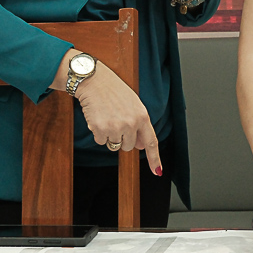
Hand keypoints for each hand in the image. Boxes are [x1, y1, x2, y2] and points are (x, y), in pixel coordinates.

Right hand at [71, 59, 161, 175]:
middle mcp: (130, 123)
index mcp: (142, 116)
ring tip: (107, 117)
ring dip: (109, 135)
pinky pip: (101, 141)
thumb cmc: (114, 91)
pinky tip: (98, 118)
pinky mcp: (100, 129)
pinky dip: (98, 133)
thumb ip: (139, 125)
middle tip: (116, 121)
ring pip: (114, 145)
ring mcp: (115, 127)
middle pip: (128, 146)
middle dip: (122, 139)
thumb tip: (141, 146)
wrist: (94, 81)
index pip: (151, 142)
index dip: (154, 158)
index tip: (157, 171)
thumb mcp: (133, 105)